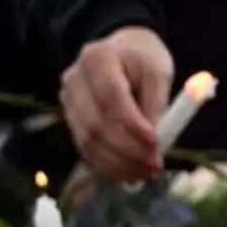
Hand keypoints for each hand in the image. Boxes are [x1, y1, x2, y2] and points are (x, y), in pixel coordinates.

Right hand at [60, 25, 173, 182]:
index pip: (111, 97)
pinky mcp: (70, 119)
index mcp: (97, 57)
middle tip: (153, 167)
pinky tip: (129, 173)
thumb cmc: (143, 60)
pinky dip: (108, 165)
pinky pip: (86, 148)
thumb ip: (157, 103)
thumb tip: (155, 142)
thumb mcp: (158, 72)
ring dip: (117, 164)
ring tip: (145, 174)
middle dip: (126, 151)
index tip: (155, 143)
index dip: (132, 125)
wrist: (122, 52)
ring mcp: (68, 101)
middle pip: (96, 124)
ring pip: (88, 141)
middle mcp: (74, 80)